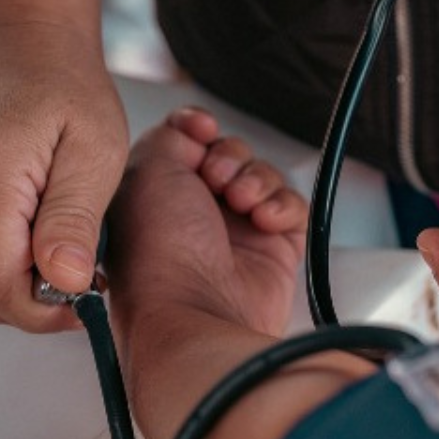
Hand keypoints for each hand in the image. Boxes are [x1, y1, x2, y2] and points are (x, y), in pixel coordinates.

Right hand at [0, 26, 127, 330]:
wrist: (28, 55)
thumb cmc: (71, 95)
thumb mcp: (95, 153)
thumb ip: (75, 219)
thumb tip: (66, 283)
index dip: (43, 310)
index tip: (88, 300)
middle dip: (30, 306)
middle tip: (81, 283)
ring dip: (12, 293)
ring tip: (62, 263)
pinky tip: (35, 252)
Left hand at [106, 108, 309, 339]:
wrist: (194, 308)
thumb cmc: (159, 254)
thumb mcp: (146, 170)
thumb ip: (172, 135)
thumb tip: (196, 129)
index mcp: (159, 194)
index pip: (190, 143)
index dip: (198, 131)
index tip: (201, 132)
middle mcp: (197, 212)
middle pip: (231, 155)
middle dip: (229, 158)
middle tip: (217, 179)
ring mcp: (238, 231)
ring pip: (265, 176)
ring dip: (256, 181)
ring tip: (242, 204)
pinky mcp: (276, 249)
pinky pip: (293, 207)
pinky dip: (282, 206)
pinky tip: (264, 221)